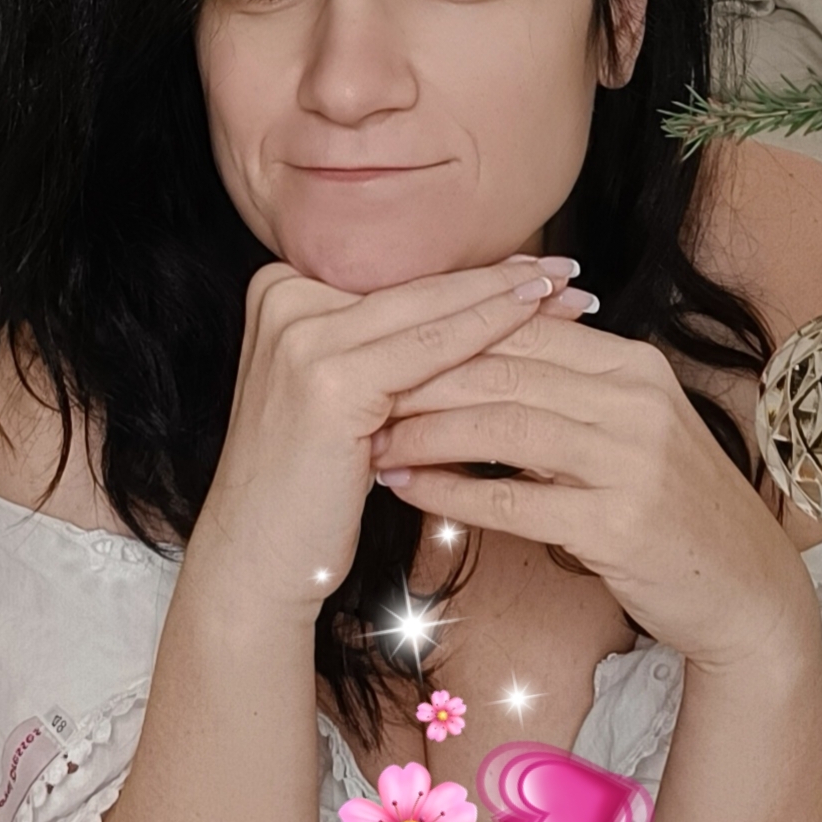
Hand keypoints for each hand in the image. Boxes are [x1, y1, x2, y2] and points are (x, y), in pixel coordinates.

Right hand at [190, 254, 593, 617]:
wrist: (257, 553)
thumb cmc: (309, 482)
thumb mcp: (341, 394)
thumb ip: (382, 346)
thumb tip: (470, 305)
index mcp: (279, 292)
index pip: (397, 279)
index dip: (470, 274)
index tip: (532, 268)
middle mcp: (282, 300)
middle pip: (414, 287)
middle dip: (497, 280)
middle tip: (564, 271)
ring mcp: (301, 335)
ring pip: (428, 310)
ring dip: (506, 299)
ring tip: (565, 291)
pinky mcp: (327, 378)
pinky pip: (428, 350)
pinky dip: (487, 331)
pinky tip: (532, 321)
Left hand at [368, 315, 813, 673]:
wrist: (746, 591)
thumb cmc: (671, 509)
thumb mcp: (626, 432)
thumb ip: (564, 392)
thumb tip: (468, 361)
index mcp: (634, 365)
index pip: (520, 330)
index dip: (445, 338)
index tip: (383, 349)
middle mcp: (636, 400)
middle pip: (503, 370)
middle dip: (421, 379)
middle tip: (357, 392)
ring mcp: (631, 459)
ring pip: (502, 426)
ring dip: (427, 433)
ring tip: (371, 441)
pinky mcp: (620, 521)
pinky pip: (514, 499)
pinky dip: (453, 492)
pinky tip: (409, 488)